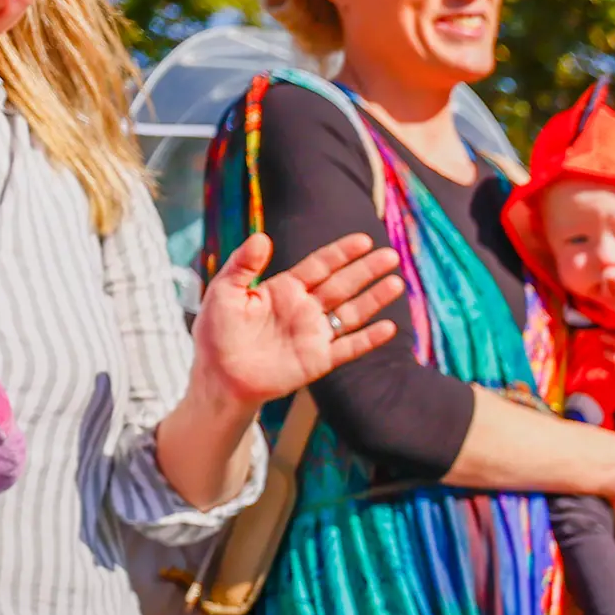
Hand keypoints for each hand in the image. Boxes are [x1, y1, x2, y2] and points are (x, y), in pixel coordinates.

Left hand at [193, 231, 404, 408]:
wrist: (220, 377)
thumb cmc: (217, 333)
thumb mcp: (224, 291)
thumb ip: (243, 264)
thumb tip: (263, 237)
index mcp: (285, 289)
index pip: (320, 265)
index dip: (342, 253)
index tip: (364, 241)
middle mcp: (305, 309)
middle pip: (343, 285)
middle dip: (367, 271)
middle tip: (390, 256)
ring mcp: (315, 334)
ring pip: (352, 313)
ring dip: (375, 299)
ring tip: (397, 284)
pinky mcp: (319, 360)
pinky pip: (349, 348)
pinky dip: (369, 339)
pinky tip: (387, 327)